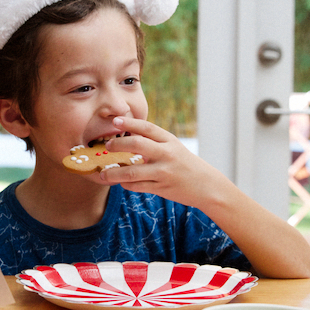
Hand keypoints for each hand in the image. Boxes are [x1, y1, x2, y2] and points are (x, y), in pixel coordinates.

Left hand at [100, 117, 225, 207]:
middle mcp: (166, 154)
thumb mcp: (173, 147)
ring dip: (114, 173)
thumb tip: (127, 133)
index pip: (147, 128)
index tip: (115, 121)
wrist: (206, 186)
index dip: (130, 123)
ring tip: (103, 174)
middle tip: (108, 146)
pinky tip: (121, 182)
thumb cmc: (184, 164)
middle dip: (118, 144)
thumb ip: (154, 141)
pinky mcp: (161, 188)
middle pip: (137, 144)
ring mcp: (164, 172)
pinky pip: (137, 186)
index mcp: (169, 140)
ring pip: (132, 171)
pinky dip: (125, 184)